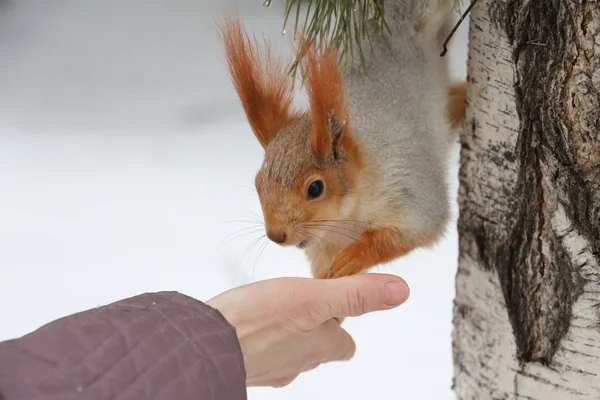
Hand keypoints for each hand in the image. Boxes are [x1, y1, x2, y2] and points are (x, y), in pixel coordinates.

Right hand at [206, 273, 409, 387]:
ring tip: (273, 312)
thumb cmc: (259, 319)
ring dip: (286, 333)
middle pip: (318, 345)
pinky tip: (248, 327)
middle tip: (298, 302)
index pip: (345, 341)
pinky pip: (262, 355)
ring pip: (289, 350)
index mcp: (323, 345)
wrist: (206, 344)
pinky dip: (261, 341)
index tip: (329, 301)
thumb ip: (356, 293)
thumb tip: (401, 291)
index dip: (341, 320)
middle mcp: (300, 362)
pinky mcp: (246, 367)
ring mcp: (272, 369)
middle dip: (313, 326)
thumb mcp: (314, 296)